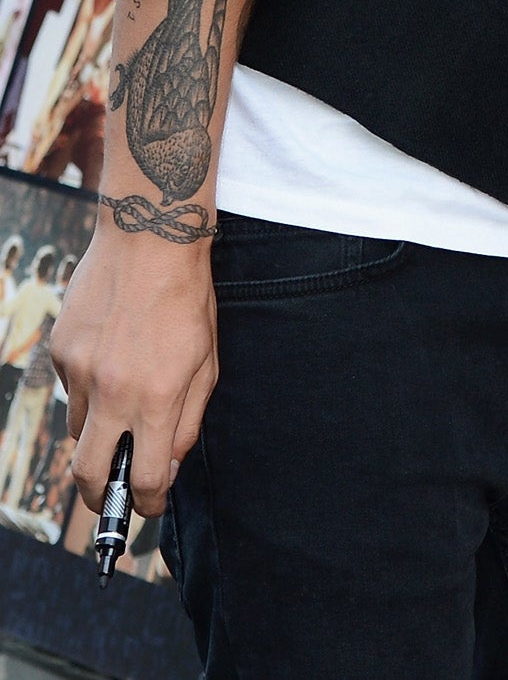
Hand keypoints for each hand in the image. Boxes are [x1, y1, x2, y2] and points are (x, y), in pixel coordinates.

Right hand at [51, 230, 216, 517]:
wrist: (150, 240)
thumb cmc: (189, 300)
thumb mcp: (207, 361)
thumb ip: (188, 419)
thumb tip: (167, 467)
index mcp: (157, 397)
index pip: (143, 477)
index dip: (148, 502)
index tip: (151, 506)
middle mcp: (113, 391)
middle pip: (88, 474)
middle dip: (99, 497)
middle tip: (111, 496)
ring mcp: (80, 372)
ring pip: (78, 429)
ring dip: (99, 430)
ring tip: (125, 395)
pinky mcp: (60, 352)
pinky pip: (72, 390)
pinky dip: (90, 388)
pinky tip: (111, 355)